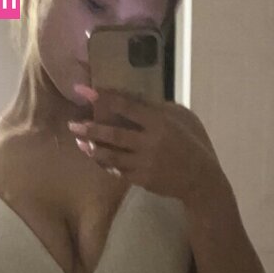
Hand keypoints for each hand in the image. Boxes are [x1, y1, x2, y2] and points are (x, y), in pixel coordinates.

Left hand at [68, 83, 222, 203]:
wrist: (200, 180)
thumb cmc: (193, 143)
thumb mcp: (182, 117)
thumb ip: (159, 108)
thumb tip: (135, 98)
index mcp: (159, 122)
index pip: (127, 106)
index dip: (105, 98)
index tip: (86, 92)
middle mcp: (148, 142)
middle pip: (113, 133)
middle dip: (91, 128)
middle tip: (73, 123)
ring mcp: (143, 163)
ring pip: (111, 155)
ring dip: (93, 148)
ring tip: (79, 141)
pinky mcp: (140, 179)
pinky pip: (117, 170)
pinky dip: (104, 163)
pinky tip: (95, 156)